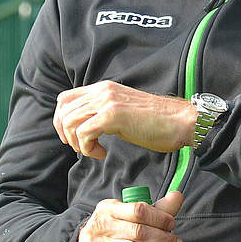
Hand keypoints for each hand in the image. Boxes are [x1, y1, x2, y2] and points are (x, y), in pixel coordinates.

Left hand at [53, 80, 195, 158]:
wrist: (179, 122)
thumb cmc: (155, 122)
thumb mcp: (122, 110)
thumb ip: (103, 112)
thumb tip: (85, 126)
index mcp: (103, 88)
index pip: (65, 99)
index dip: (62, 120)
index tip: (73, 137)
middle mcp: (102, 91)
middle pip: (63, 111)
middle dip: (66, 134)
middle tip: (81, 147)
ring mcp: (107, 102)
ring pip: (71, 122)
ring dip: (78, 143)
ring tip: (94, 150)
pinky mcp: (113, 116)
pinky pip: (84, 133)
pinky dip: (88, 148)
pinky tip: (102, 153)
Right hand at [76, 191, 185, 241]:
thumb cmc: (111, 231)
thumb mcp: (126, 215)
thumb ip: (154, 209)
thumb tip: (178, 196)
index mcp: (109, 209)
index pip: (138, 210)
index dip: (159, 217)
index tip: (172, 225)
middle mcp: (101, 227)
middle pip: (138, 233)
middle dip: (164, 240)